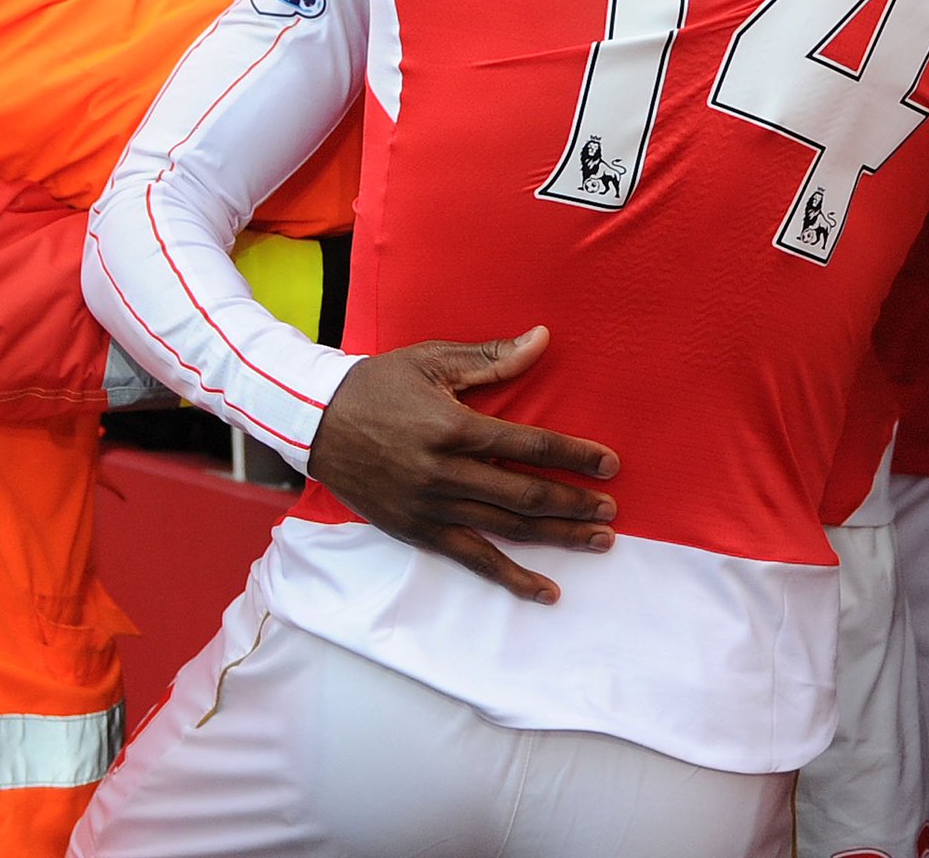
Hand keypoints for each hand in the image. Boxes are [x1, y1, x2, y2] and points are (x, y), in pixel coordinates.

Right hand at [307, 328, 619, 604]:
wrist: (316, 423)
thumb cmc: (380, 384)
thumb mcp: (434, 360)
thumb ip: (492, 357)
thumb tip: (542, 338)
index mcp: (453, 428)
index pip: (528, 447)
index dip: (574, 456)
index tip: (610, 464)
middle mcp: (445, 474)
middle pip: (525, 495)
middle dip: (575, 504)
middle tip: (613, 510)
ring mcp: (431, 508)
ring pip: (507, 530)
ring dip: (558, 537)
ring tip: (599, 541)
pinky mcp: (418, 531)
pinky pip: (473, 559)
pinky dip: (512, 578)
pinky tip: (546, 590)